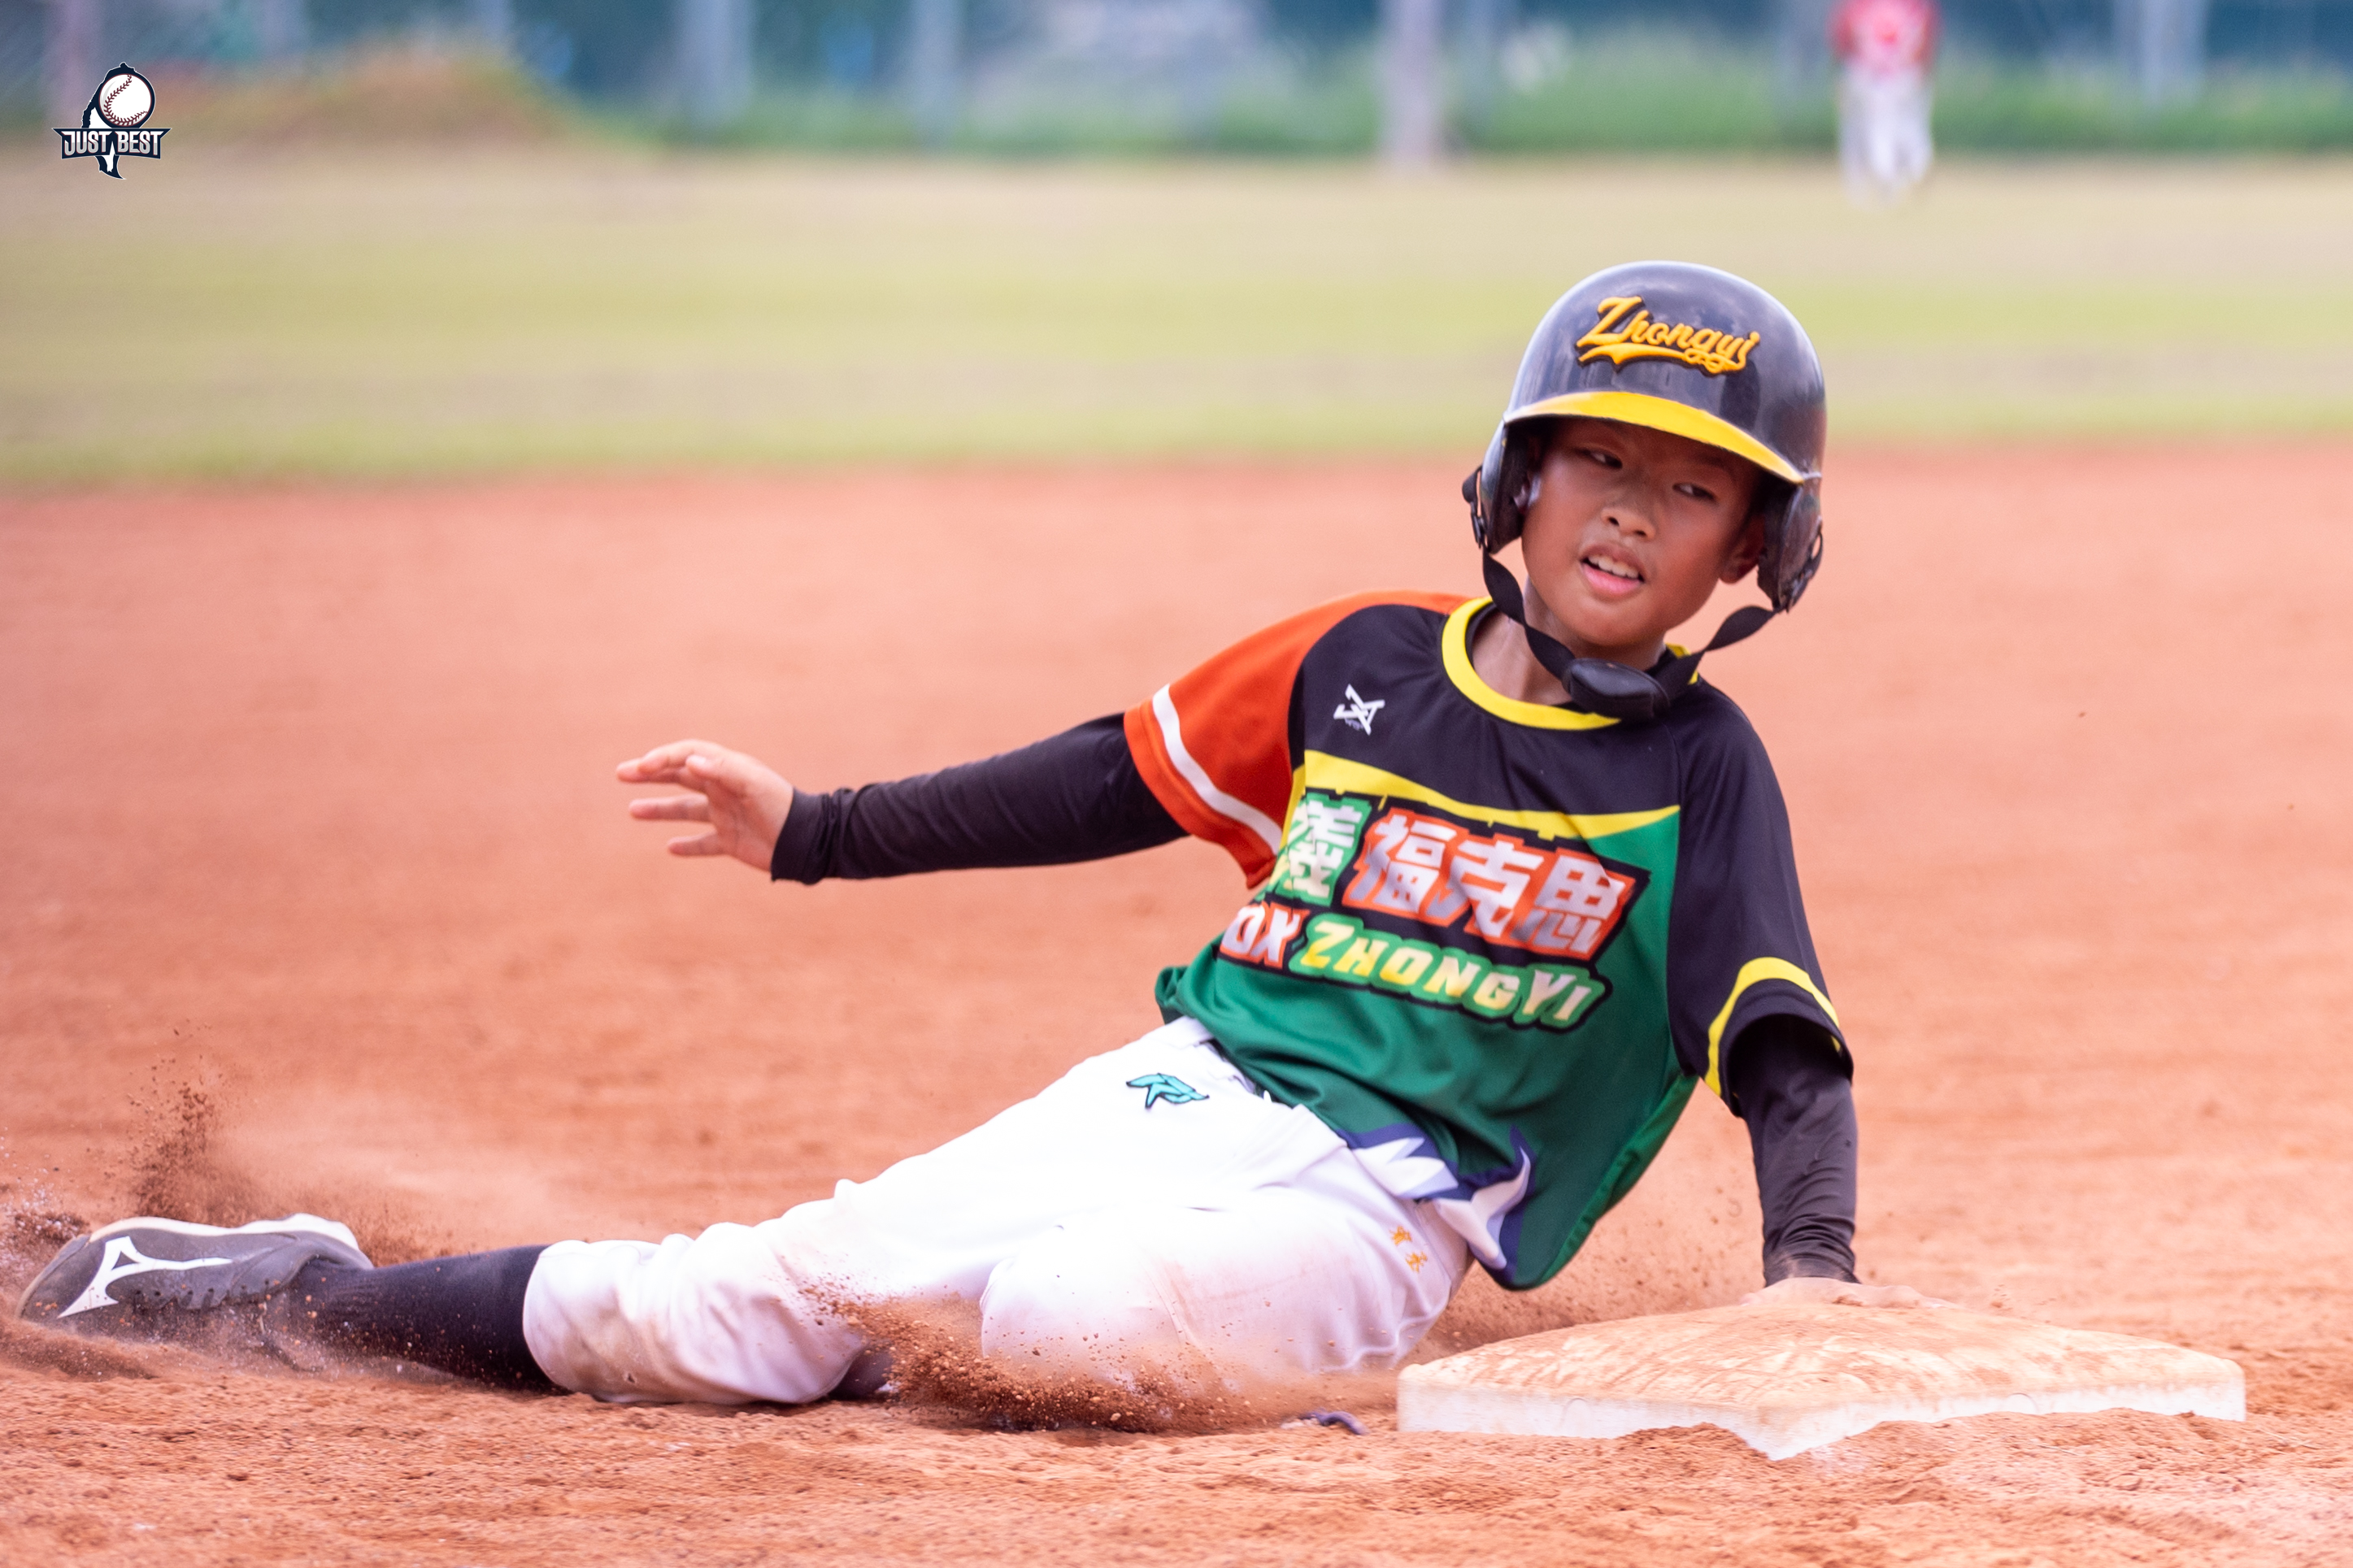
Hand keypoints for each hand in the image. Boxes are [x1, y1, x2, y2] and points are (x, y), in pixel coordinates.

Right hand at [617, 739, 793, 872]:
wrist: (805, 841)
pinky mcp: (730, 841)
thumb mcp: (753, 783)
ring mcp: (725, 815)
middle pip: (681, 777)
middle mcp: (723, 790)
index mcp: (728, 770)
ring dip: (659, 809)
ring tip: (632, 811)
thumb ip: (722, 770)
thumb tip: (689, 760)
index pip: (688, 755)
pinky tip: (670, 848)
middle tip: (622, 773)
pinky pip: (704, 844)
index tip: (642, 767)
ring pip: (685, 810)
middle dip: (651, 774)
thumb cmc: (781, 806)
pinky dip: (687, 846)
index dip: (664, 757)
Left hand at [1740, 1276, 1953, 1309]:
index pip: (1860, 1298)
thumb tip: (1741, 1303)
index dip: (1863, 1300)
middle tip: (1930, 1308)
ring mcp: (1894, 1309)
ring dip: (1943, 1317)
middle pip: (1899, 1301)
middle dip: (1912, 1305)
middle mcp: (1876, 1302)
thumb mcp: (1779, 1300)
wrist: (1818, 1286)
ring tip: (1971, 1325)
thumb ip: (1761, 1303)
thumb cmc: (1797, 1300)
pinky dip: (1954, 1326)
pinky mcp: (1907, 1318)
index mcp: (1847, 1298)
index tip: (1872, 1300)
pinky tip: (1979, 1337)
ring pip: (1923, 1310)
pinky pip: (1934, 1321)